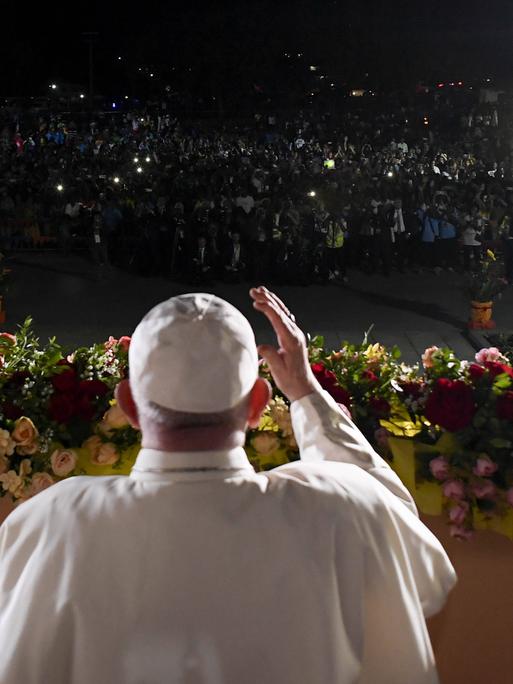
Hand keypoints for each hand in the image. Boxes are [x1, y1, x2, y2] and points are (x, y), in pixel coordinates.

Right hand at [249, 286, 319, 402]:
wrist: (304, 388)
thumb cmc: (291, 381)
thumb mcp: (279, 370)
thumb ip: (270, 356)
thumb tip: (261, 346)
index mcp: (292, 340)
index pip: (279, 319)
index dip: (267, 308)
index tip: (255, 302)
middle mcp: (295, 334)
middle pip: (281, 311)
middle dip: (267, 299)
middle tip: (254, 290)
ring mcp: (295, 334)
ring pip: (283, 312)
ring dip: (272, 301)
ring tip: (260, 291)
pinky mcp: (293, 337)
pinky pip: (285, 318)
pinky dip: (276, 308)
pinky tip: (271, 304)